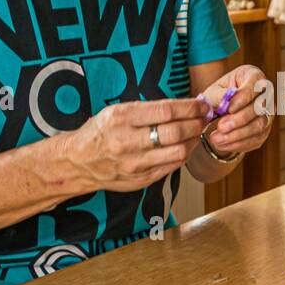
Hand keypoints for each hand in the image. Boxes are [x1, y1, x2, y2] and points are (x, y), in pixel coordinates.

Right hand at [60, 98, 205, 191]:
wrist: (79, 161)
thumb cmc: (102, 132)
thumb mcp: (117, 111)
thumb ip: (148, 109)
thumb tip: (185, 105)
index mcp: (121, 118)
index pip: (166, 111)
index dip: (190, 108)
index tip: (201, 105)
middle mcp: (127, 141)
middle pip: (175, 132)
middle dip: (196, 123)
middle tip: (204, 117)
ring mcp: (134, 163)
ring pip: (178, 152)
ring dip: (194, 140)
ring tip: (198, 131)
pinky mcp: (140, 179)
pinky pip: (172, 166)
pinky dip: (184, 154)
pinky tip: (187, 145)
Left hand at [201, 64, 273, 156]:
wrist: (221, 110)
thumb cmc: (218, 96)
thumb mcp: (214, 91)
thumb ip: (219, 95)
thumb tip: (225, 102)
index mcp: (254, 76)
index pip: (255, 86)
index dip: (243, 98)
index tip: (228, 108)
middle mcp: (266, 94)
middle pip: (260, 107)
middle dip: (239, 120)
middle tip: (221, 127)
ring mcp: (268, 113)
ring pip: (260, 125)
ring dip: (238, 135)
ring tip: (216, 139)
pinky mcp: (265, 129)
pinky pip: (256, 139)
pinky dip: (238, 144)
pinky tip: (222, 144)